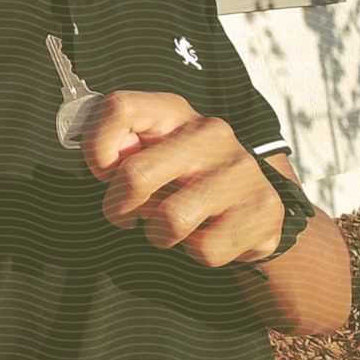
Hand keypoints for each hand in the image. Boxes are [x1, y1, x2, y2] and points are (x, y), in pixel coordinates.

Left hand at [81, 91, 284, 266]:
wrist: (251, 205)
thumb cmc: (183, 175)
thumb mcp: (150, 150)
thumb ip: (120, 147)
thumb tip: (101, 162)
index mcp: (171, 111)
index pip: (118, 108)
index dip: (96, 147)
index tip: (103, 172)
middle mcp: (209, 132)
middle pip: (136, 174)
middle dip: (117, 206)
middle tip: (124, 213)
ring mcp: (240, 169)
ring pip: (171, 219)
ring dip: (157, 234)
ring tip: (165, 225)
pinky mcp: (263, 209)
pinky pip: (205, 249)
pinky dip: (193, 251)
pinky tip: (202, 233)